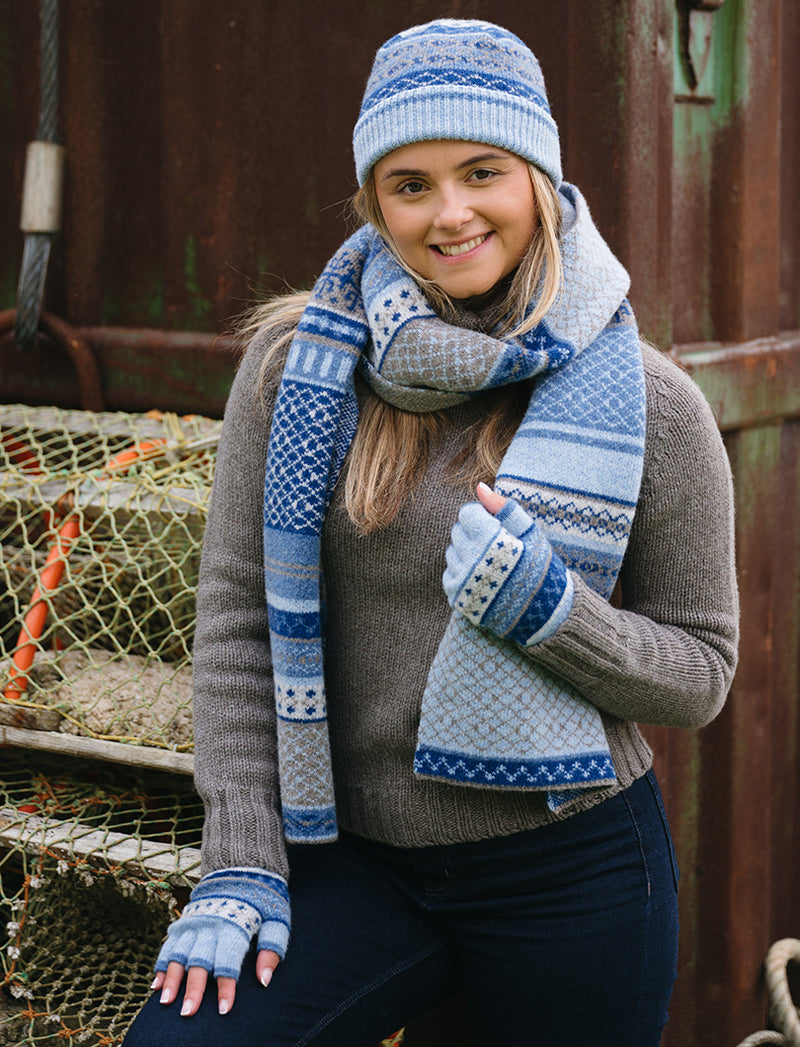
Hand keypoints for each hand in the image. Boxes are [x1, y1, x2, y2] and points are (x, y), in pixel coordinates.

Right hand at [151, 867, 289, 1016]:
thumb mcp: (277, 917)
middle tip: (188, 1012)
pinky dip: (161, 964)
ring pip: (179, 953)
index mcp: (235, 925)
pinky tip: (156, 984)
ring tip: (166, 1001)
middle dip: (193, 988)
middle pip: (200, 960)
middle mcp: (211, 924)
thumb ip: (272, 947)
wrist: (242, 865)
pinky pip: (169, 943)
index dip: (226, 986)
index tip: (223, 1009)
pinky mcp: (184, 920)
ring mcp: (194, 922)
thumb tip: (264, 980)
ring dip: (171, 978)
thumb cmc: (263, 897)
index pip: (228, 960)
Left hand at [443, 483, 573, 645]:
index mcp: (489, 539)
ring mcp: (461, 579)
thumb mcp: (529, 532)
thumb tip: (479, 487)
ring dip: (467, 553)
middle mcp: (470, 559)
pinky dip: (462, 573)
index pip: (466, 514)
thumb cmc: (540, 568)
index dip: (482, 517)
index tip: (497, 528)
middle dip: (474, 534)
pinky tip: (483, 578)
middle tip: (496, 547)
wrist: (544, 613)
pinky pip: (449, 573)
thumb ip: (503, 506)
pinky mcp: (456, 596)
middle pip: (457, 531)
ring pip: (451, 552)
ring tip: (491, 564)